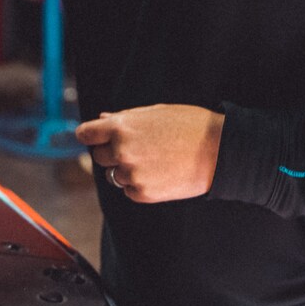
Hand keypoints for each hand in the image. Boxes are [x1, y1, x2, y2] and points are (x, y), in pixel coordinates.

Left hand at [75, 104, 224, 202]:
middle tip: (137, 148)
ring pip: (114, 175)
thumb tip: (102, 119)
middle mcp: (122, 151)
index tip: (95, 137)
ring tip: (154, 161)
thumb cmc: (189, 125)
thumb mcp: (155, 112)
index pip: (85, 133)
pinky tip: (159, 173)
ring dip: (126, 170)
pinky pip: (129, 191)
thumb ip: (124, 118)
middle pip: (98, 157)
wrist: (219, 150)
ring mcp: (132, 174)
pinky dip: (139, 184)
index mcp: (121, 127)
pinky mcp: (144, 193)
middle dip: (111, 152)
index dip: (90, 135)